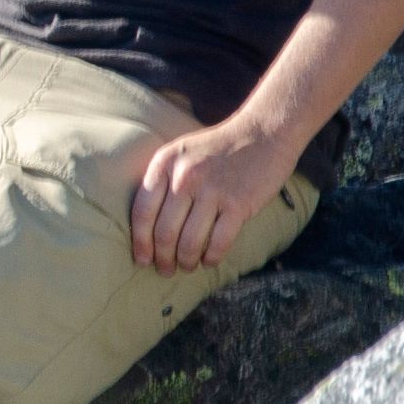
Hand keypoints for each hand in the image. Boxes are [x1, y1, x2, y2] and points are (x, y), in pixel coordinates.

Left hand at [128, 115, 297, 275]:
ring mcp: (212, 190)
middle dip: (163, 259)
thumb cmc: (217, 148)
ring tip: (187, 266)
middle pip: (164, 232)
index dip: (141, 242)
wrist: (262, 133)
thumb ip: (162, 181)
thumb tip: (145, 228)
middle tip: (165, 270)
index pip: (142, 212)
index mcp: (165, 163)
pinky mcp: (238, 204)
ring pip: (189, 242)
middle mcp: (185, 177)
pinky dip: (211, 258)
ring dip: (186, 262)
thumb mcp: (181, 153)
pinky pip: (218, 243)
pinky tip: (209, 261)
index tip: (143, 259)